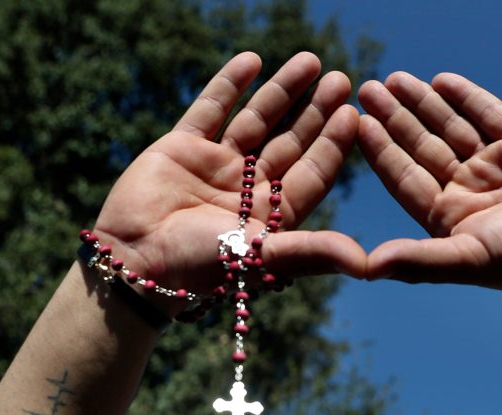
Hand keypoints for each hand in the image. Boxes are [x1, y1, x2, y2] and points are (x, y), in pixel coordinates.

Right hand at [93, 52, 365, 308]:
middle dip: (316, 110)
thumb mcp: (262, 257)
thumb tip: (367, 264)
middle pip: (292, 140)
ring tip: (310, 60)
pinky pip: (211, 109)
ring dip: (283, 90)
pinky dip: (230, 85)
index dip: (333, 143)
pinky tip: (252, 60)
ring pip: (258, 119)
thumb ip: (312, 252)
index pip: (313, 171)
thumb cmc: (200, 268)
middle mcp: (250, 188)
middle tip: (342, 79)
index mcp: (274, 214)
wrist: (134, 260)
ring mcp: (217, 165)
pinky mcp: (183, 148)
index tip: (354, 114)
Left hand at [358, 72, 501, 317]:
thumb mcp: (467, 259)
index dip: (382, 149)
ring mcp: (495, 165)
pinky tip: (443, 81)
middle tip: (368, 88)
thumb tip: (365, 269)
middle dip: (396, 117)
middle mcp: (466, 188)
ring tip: (395, 79)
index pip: (405, 175)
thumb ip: (418, 260)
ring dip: (424, 103)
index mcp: (447, 215)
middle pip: (422, 145)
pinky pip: (491, 115)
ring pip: (451, 126)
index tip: (358, 123)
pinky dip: (468, 97)